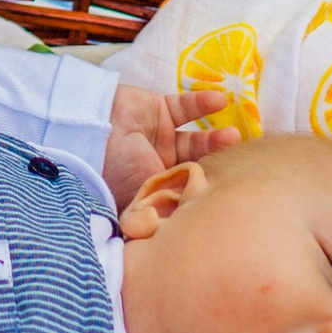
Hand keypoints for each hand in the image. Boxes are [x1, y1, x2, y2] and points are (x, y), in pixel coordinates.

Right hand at [103, 83, 249, 210]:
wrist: (90, 132)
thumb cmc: (115, 171)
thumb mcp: (143, 197)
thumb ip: (170, 206)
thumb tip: (195, 232)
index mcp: (157, 188)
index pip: (189, 190)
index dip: (208, 191)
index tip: (232, 193)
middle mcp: (162, 164)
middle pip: (198, 165)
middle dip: (218, 165)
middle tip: (241, 164)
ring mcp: (162, 138)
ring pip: (196, 139)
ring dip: (216, 137)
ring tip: (234, 136)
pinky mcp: (160, 110)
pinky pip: (187, 106)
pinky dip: (203, 102)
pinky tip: (220, 101)